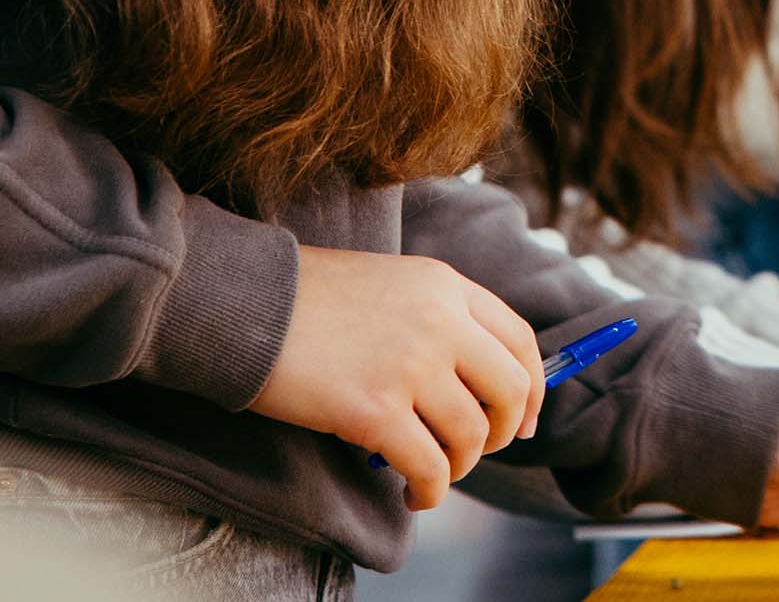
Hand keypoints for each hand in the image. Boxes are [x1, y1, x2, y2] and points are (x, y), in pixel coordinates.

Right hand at [248, 248, 546, 510]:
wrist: (245, 303)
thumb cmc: (308, 298)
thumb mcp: (391, 285)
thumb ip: (437, 319)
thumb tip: (474, 384)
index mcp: (446, 286)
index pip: (520, 341)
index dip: (533, 387)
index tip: (525, 418)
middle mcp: (441, 322)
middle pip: (511, 390)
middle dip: (505, 431)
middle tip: (480, 451)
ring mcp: (411, 365)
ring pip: (472, 435)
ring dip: (460, 466)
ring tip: (433, 473)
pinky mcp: (375, 409)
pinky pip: (429, 466)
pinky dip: (429, 490)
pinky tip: (413, 493)